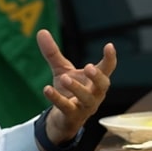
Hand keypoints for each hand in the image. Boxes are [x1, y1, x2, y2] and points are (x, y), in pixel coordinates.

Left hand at [36, 29, 116, 145]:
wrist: (63, 119)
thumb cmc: (69, 91)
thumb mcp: (61, 70)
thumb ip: (53, 53)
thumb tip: (41, 31)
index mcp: (96, 81)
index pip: (107, 68)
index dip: (110, 58)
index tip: (109, 45)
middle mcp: (95, 94)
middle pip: (103, 85)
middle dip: (97, 76)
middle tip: (89, 67)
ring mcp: (85, 107)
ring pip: (86, 98)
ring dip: (76, 88)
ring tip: (65, 78)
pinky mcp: (72, 116)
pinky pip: (66, 107)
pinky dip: (57, 98)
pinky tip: (47, 89)